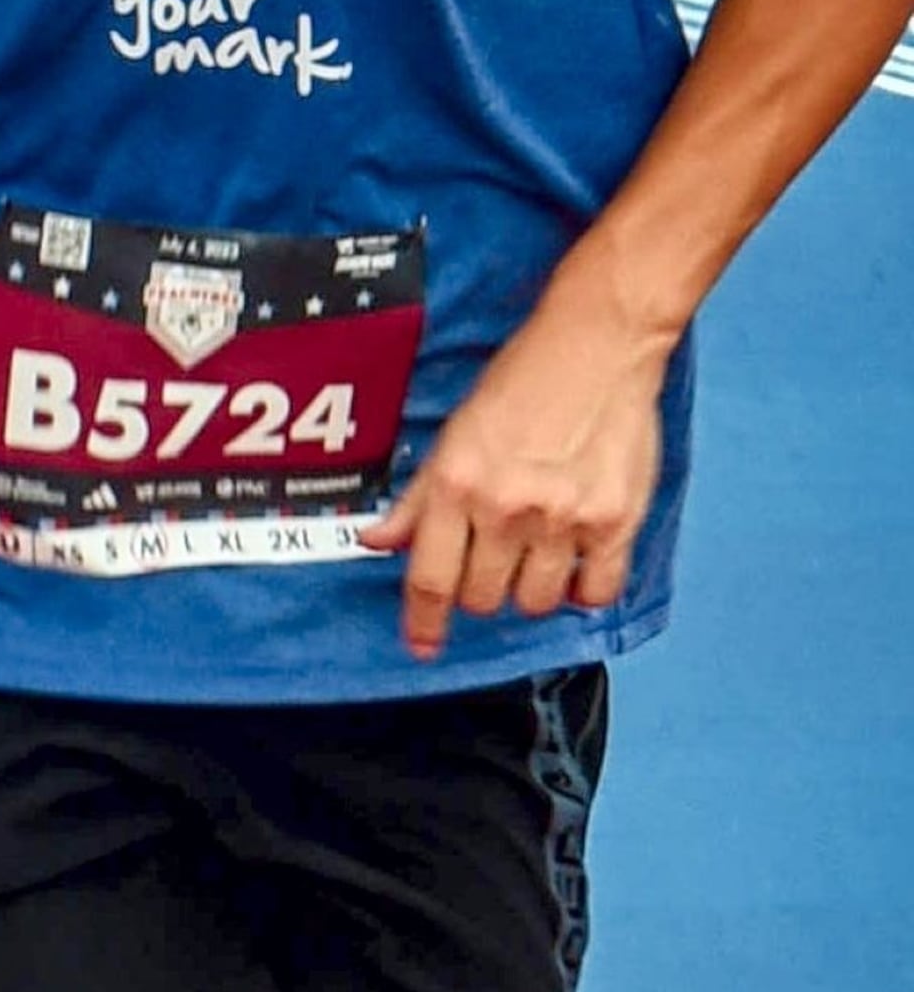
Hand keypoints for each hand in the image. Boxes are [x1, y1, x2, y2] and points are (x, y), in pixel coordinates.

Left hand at [360, 301, 667, 660]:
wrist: (598, 346)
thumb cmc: (525, 382)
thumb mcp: (454, 435)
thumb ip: (419, 498)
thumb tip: (377, 541)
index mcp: (458, 486)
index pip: (429, 579)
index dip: (422, 623)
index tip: (422, 645)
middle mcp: (506, 508)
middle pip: (481, 598)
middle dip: (480, 590)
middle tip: (494, 560)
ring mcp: (563, 518)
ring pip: (534, 603)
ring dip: (529, 590)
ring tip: (537, 554)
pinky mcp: (614, 521)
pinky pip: (595, 592)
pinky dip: (583, 590)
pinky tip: (578, 565)